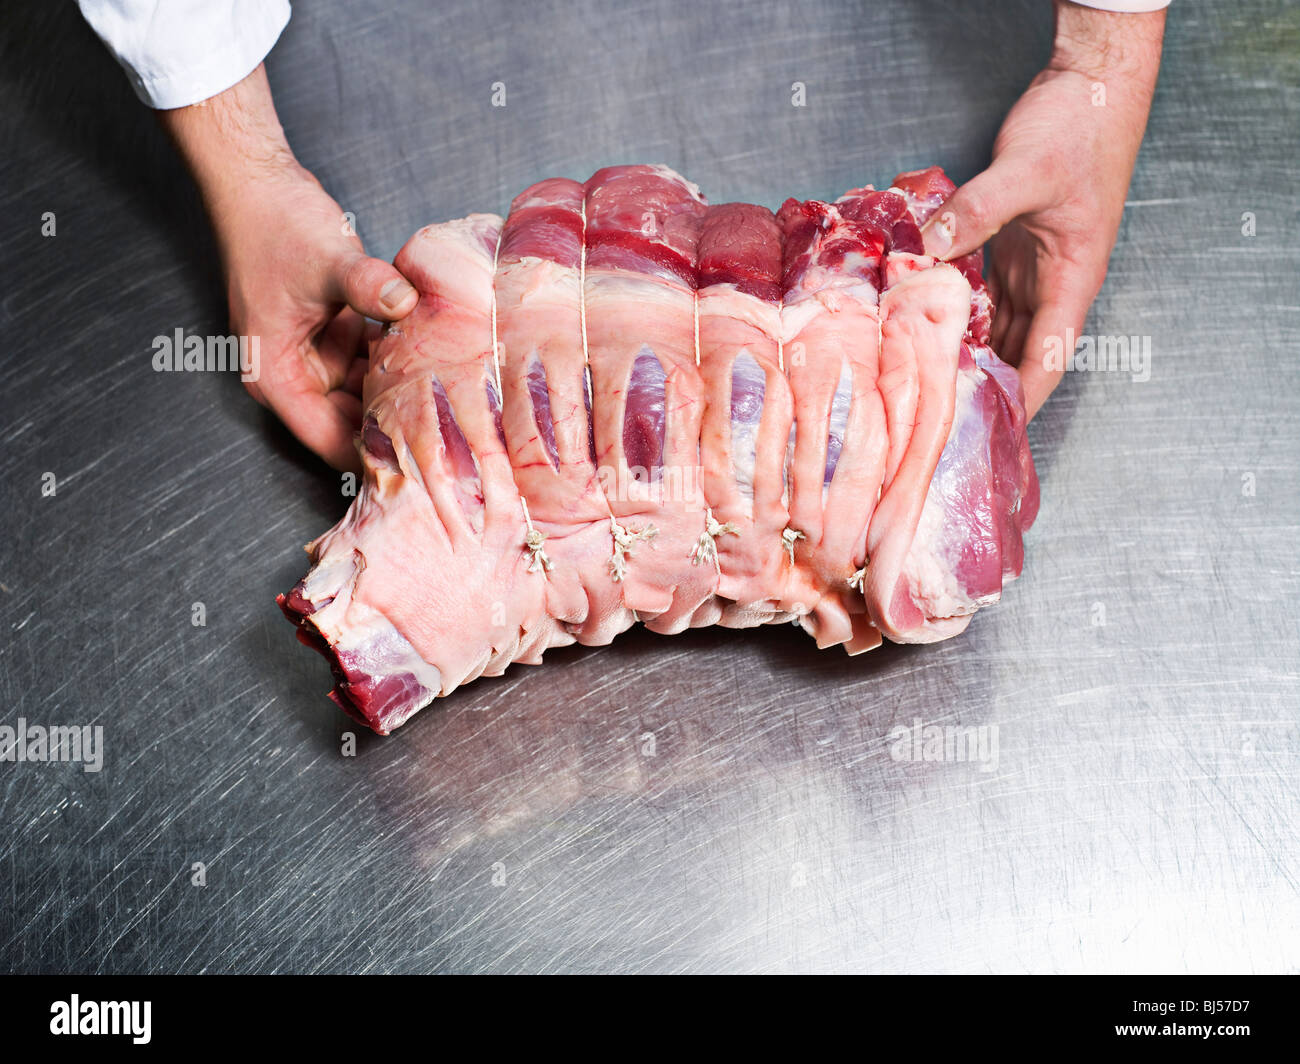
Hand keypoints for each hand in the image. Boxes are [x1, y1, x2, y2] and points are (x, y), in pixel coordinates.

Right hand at [160, 66, 416, 470]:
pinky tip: (438, 360)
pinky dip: (400, 363)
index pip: (329, 441)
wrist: (261, 183)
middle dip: (395, 430)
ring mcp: (315, 356)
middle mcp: (294, 375)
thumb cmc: (274, 224)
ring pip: (367, 396)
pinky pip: (373, 364)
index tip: (420, 463)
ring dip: (402, 396)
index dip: (372, 457)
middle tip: (452, 438)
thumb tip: (405, 302)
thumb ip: (367, 286)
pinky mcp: (335, 336)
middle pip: (351, 426)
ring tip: (453, 404)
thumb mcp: (326, 261)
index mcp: (276, 376)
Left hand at [921, 1, 1164, 418]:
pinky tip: (919, 326)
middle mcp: (1052, 283)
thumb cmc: (1081, 126)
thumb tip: (927, 245)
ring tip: (920, 383)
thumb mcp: (1025, 170)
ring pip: (995, 327)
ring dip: (964, 353)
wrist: (1093, 81)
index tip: (989, 432)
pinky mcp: (1011, 246)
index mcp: (1071, 280)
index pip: (1046, 358)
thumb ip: (977, 211)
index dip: (1020, 399)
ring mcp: (1031, 266)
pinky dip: (953, 311)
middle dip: (981, 386)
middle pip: (1016, 353)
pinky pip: (980, 293)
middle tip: (933, 415)